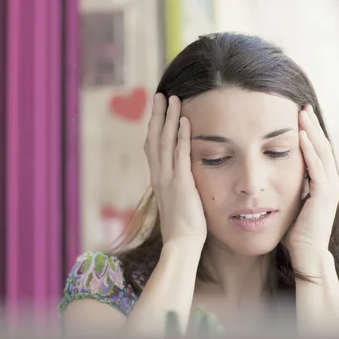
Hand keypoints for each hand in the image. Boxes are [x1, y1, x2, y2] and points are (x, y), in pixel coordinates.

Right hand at [144, 94, 206, 245]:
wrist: (182, 244)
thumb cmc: (184, 228)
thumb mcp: (178, 202)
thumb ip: (178, 188)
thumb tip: (183, 181)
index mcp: (159, 180)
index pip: (153, 148)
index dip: (155, 128)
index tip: (158, 111)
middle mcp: (159, 176)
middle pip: (154, 139)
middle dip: (157, 115)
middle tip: (160, 95)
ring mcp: (168, 179)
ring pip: (165, 142)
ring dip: (168, 118)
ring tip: (173, 98)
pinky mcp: (181, 184)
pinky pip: (180, 155)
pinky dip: (181, 136)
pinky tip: (184, 120)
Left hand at [284, 105, 338, 256]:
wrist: (307, 255)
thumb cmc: (297, 232)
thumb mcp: (294, 202)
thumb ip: (292, 186)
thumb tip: (277, 173)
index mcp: (324, 182)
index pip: (318, 150)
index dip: (310, 131)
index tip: (299, 114)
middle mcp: (331, 182)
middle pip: (323, 145)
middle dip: (312, 125)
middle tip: (302, 105)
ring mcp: (330, 188)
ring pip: (322, 152)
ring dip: (312, 132)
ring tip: (302, 114)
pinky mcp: (323, 196)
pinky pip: (317, 169)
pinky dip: (309, 152)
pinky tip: (301, 137)